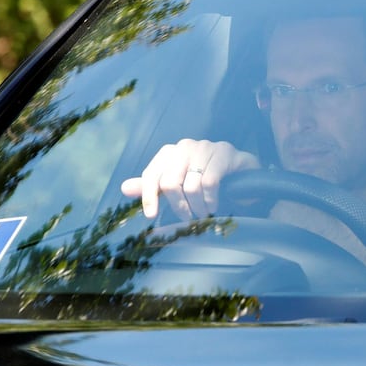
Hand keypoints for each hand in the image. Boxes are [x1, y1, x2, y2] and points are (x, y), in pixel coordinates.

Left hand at [121, 139, 259, 219]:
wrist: (240, 169)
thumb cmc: (204, 176)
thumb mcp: (177, 182)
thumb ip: (152, 186)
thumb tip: (125, 188)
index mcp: (169, 152)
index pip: (151, 175)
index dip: (149, 196)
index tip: (151, 216)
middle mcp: (184, 146)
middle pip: (169, 183)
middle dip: (179, 207)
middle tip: (188, 219)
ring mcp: (205, 147)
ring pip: (191, 186)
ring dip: (198, 207)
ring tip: (203, 214)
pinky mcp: (224, 153)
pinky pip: (210, 183)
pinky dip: (210, 201)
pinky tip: (214, 206)